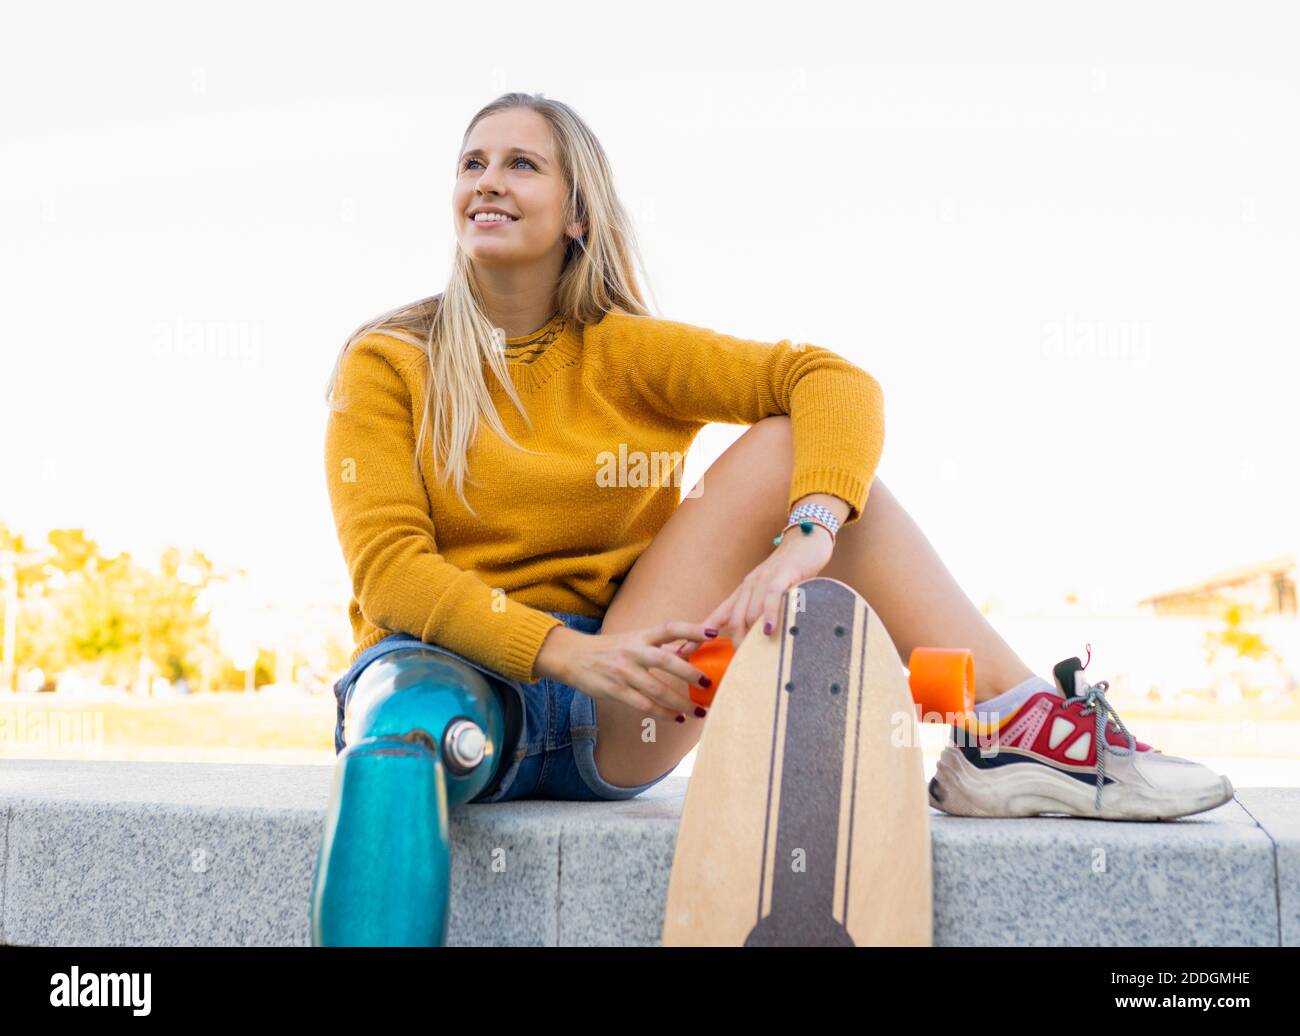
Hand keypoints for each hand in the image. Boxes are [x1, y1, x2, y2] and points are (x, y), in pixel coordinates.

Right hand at [552, 621, 720, 722]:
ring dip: (681, 702)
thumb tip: (689, 652)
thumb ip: (657, 646)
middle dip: (690, 673)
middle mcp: (633, 652)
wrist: (572, 657)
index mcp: (640, 635)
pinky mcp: (616, 691)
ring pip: (658, 689)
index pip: (670, 628)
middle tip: (709, 684)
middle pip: (667, 661)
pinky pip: (644, 705)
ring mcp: (624, 672)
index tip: (714, 633)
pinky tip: (677, 717)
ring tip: (698, 711)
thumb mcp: (632, 639)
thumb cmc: (609, 649)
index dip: (692, 629)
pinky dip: (663, 713)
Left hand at [688, 524, 833, 649]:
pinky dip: (769, 614)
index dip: (697, 636)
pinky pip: (772, 596)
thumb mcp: (769, 595)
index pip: (716, 617)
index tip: (681, 653)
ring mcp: (764, 580)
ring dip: (750, 635)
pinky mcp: (783, 575)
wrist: (805, 543)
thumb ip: (761, 615)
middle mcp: (748, 587)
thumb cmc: (789, 573)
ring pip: (750, 611)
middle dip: (732, 643)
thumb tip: (757, 645)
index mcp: (742, 593)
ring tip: (753, 657)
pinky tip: (768, 630)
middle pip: (733, 620)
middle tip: (738, 667)